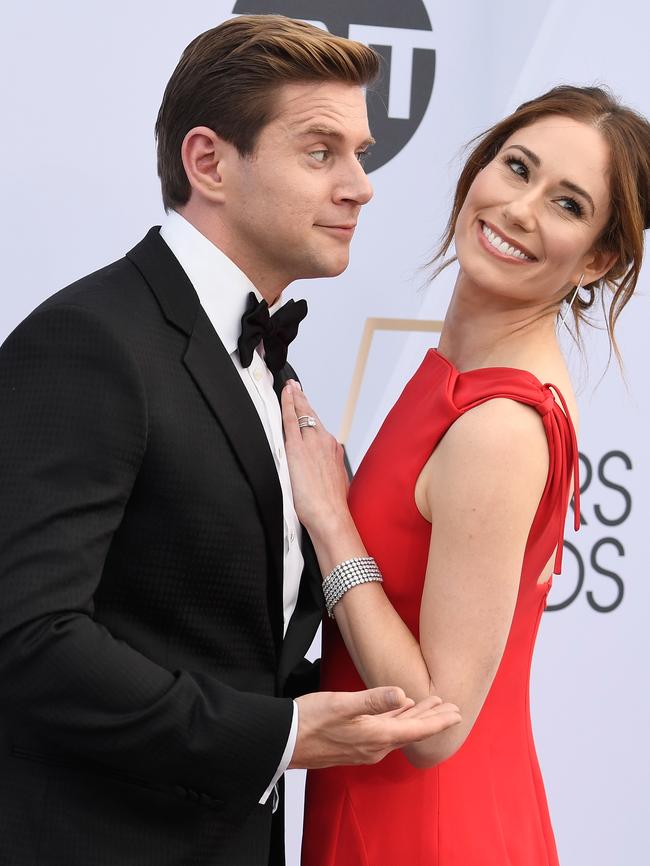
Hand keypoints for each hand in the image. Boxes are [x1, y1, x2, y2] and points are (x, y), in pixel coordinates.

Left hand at [281, 380, 349, 532]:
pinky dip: (288, 404)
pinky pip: (292, 420)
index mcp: (333, 451)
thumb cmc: (330, 506)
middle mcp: (325, 442)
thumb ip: (326, 471)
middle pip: (312, 416)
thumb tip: (321, 473)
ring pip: (303, 414)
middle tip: (295, 387)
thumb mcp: (333, 483)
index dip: (311, 413)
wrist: (330, 515)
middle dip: (303, 400)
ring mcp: (312, 443)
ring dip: (296, 399)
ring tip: (290, 388)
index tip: (305, 404)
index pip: (319, 426)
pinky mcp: (297, 448)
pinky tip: (285, 395)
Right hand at [289, 686, 460, 768]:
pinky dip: (398, 720)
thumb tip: (402, 694)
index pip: (416, 730)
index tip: (457, 713)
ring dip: (416, 717)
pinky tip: (398, 711)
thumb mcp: (342, 704)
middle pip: (411, 732)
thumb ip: (373, 700)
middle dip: (432, 719)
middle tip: (452, 708)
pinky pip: (385, 732)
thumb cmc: (309, 720)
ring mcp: (363, 748)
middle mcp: (374, 747)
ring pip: (398, 731)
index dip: (438, 721)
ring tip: (431, 705)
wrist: (283, 741)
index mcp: (376, 737)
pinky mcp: (353, 744)